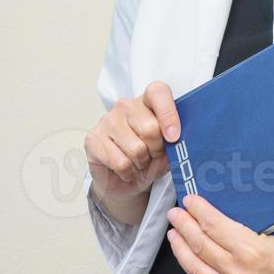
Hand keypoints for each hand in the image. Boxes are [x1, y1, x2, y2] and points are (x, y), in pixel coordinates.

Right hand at [85, 81, 180, 203]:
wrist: (124, 181)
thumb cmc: (149, 160)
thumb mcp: (168, 150)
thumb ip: (176, 141)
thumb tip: (181, 139)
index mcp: (147, 100)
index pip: (158, 92)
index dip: (168, 114)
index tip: (174, 137)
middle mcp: (126, 105)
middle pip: (151, 128)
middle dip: (157, 149)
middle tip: (152, 154)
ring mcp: (107, 120)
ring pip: (136, 149)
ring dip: (142, 164)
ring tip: (138, 162)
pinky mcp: (93, 139)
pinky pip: (120, 162)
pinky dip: (128, 173)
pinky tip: (125, 170)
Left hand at [166, 194, 273, 273]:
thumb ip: (246, 226)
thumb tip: (221, 213)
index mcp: (251, 250)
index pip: (213, 226)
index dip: (198, 211)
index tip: (189, 200)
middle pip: (200, 246)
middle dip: (184, 227)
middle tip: (175, 213)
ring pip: (197, 270)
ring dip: (182, 251)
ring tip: (175, 235)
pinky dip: (195, 273)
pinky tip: (190, 262)